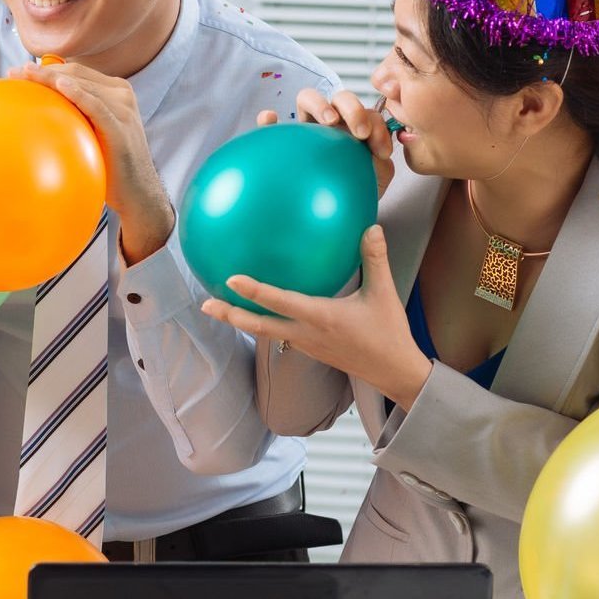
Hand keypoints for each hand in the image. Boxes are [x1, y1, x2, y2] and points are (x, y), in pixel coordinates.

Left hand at [9, 60, 174, 263]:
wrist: (137, 192)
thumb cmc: (111, 164)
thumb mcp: (93, 133)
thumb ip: (76, 117)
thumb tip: (38, 113)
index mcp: (115, 91)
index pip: (76, 72)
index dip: (47, 68)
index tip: (19, 71)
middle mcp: (121, 95)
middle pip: (76, 73)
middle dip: (43, 71)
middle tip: (14, 73)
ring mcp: (123, 109)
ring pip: (83, 84)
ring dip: (52, 78)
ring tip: (26, 76)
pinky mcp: (121, 127)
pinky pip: (95, 105)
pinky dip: (77, 93)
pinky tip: (59, 86)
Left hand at [199, 227, 431, 406]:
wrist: (393, 372)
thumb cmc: (388, 333)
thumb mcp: (384, 294)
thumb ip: (375, 259)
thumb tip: (370, 227)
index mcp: (322, 318)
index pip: (281, 303)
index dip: (255, 291)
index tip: (231, 280)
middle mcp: (307, 333)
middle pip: (259, 326)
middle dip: (230, 315)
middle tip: (205, 304)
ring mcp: (306, 344)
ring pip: (266, 333)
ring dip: (242, 321)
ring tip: (219, 308)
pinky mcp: (310, 350)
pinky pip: (280, 334)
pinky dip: (262, 324)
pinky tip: (259, 313)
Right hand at [257, 87, 395, 197]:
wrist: (334, 212)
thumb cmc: (356, 191)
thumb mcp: (376, 177)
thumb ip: (381, 163)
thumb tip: (380, 156)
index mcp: (355, 127)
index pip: (367, 112)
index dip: (378, 126)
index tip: (382, 151)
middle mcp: (330, 123)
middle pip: (340, 99)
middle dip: (354, 110)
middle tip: (361, 134)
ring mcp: (306, 129)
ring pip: (307, 99)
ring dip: (319, 104)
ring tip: (329, 121)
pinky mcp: (282, 142)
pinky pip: (269, 124)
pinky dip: (268, 119)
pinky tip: (269, 118)